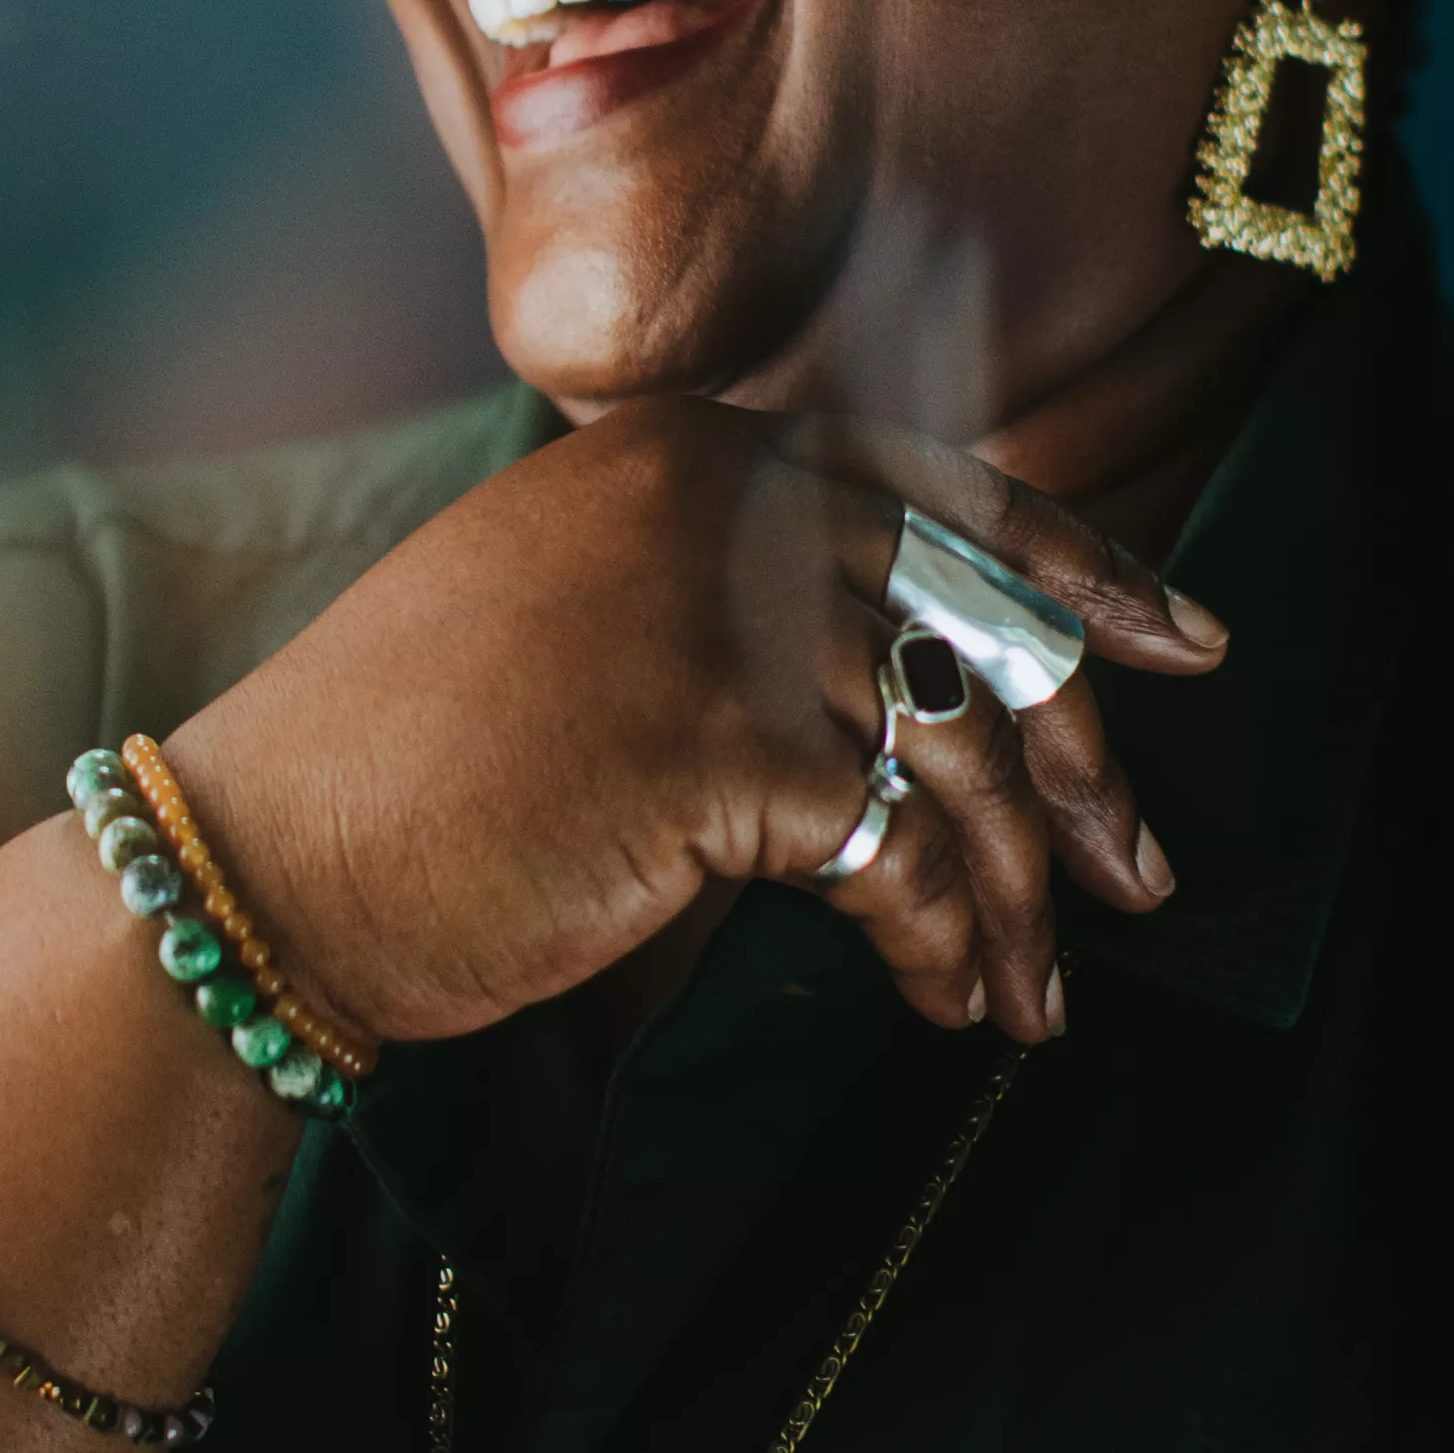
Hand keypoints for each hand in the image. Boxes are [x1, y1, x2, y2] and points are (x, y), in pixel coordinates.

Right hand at [177, 405, 1221, 1054]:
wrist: (268, 861)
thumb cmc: (410, 771)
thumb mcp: (578, 616)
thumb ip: (728, 598)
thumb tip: (917, 679)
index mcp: (682, 447)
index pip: (935, 487)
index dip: (1079, 565)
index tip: (1185, 639)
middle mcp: (717, 496)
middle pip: (977, 616)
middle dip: (1085, 757)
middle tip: (1143, 870)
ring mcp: (723, 609)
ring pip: (955, 753)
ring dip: (1016, 891)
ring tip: (1030, 991)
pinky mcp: (722, 742)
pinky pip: (898, 856)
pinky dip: (945, 944)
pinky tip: (949, 1005)